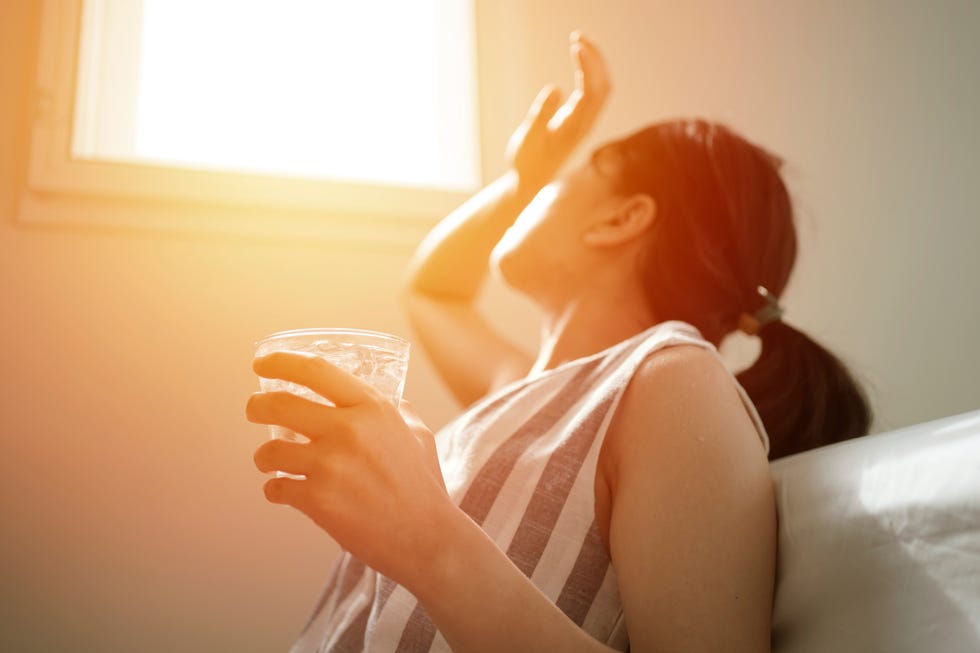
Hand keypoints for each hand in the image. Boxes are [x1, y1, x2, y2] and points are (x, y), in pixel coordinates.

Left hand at [246, 351, 452, 586]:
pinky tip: (285, 492)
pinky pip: (276, 488)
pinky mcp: (317, 500)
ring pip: (269, 451)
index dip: (281, 362)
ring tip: (271, 462)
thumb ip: (398, 413)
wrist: (425, 537)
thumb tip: (388, 400)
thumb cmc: (423, 487)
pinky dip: (275, 490)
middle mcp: (349, 430)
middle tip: (254, 409)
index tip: (262, 363)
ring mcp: (330, 466)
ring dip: (263, 457)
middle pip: (279, 404)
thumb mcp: (417, 435)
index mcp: (373, 408)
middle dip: (256, 406)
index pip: (316, 370)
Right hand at [506, 31, 610, 189]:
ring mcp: (585, 123)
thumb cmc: (527, 163)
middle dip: (595, 58)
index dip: (588, 66)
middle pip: (603, 86)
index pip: (591, 91)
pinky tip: (580, 61)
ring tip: (579, 43)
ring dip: (595, 64)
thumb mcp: (528, 139)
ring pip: (601, 89)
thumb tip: (555, 88)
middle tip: (577, 37)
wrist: (531, 184)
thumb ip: (541, 114)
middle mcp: (585, 125)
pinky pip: (595, 94)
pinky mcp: (580, 122)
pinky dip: (591, 74)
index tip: (575, 45)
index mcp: (574, 128)